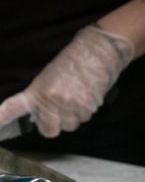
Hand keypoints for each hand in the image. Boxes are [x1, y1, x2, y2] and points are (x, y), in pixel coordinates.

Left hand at [0, 25, 133, 137]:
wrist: (98, 51)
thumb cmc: (74, 60)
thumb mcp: (50, 75)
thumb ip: (45, 96)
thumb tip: (45, 112)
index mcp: (38, 91)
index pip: (14, 108)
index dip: (2, 118)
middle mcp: (52, 101)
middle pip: (50, 130)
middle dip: (55, 124)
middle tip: (59, 112)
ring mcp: (71, 106)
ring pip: (71, 125)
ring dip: (73, 117)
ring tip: (77, 99)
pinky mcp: (88, 107)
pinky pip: (85, 118)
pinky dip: (86, 111)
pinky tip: (88, 96)